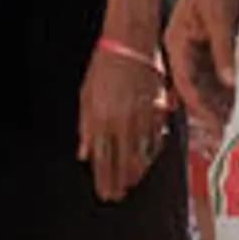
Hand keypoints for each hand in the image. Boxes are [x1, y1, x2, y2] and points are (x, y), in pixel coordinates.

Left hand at [77, 44, 175, 202]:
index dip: (103, 179)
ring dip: (134, 172)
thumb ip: (85, 126)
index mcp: (100, 119)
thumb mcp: (86, 95)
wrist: (129, 43)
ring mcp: (140, 118)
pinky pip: (154, 140)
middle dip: (118, 181)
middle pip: (120, 162)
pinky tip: (146, 163)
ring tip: (130, 184)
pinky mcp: (155, 111)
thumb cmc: (104, 66)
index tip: (104, 193)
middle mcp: (121, 123)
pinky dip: (150, 154)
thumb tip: (83, 153)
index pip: (101, 159)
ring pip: (139, 154)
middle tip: (117, 196)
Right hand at [167, 0, 238, 130]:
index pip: (187, 84)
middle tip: (231, 132)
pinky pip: (220, 71)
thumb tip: (229, 82)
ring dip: (223, 100)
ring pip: (209, 82)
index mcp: (177, 43)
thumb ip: (224, 50)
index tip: (217, 126)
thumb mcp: (221, 16)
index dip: (202, 107)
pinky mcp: (214, 43)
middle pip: (197, 88)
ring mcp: (200, 47)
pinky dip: (231, 85)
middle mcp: (186, 49)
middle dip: (213, 110)